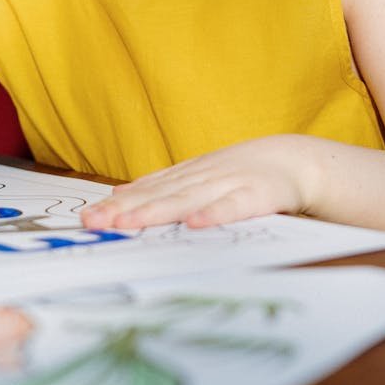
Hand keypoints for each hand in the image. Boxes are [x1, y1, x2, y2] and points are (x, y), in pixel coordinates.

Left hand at [81, 135, 319, 230]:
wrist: (296, 161)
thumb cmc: (244, 174)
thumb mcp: (200, 176)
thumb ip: (163, 186)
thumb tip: (119, 194)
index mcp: (189, 174)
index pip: (148, 189)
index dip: (118, 203)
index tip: (88, 216)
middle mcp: (203, 176)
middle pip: (160, 195)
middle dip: (125, 209)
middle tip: (94, 222)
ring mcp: (230, 183)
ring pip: (188, 199)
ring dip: (157, 211)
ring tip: (127, 223)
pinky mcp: (259, 195)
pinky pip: (235, 206)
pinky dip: (216, 213)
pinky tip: (196, 224)